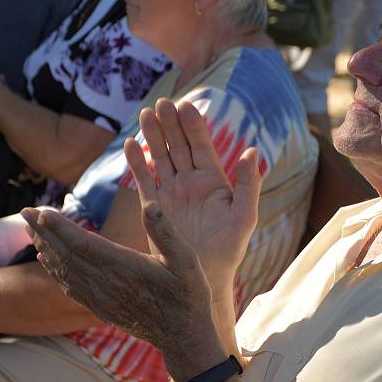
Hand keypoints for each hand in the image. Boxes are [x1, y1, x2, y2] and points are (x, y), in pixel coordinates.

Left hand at [22, 204, 225, 372]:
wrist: (181, 333)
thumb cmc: (187, 293)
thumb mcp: (186, 259)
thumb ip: (166, 232)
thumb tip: (151, 205)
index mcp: (124, 267)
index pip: (82, 244)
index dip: (59, 227)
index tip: (40, 211)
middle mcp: (106, 283)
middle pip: (65, 254)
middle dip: (43, 231)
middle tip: (24, 210)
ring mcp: (100, 297)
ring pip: (63, 269)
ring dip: (45, 246)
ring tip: (31, 228)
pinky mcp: (99, 305)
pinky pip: (68, 285)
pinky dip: (53, 268)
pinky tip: (46, 258)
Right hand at [125, 99, 262, 291]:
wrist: (203, 279)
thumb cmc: (229, 250)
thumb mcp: (244, 216)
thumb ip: (248, 184)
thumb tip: (253, 150)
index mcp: (213, 180)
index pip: (202, 146)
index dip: (193, 126)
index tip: (185, 106)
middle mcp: (191, 182)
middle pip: (179, 145)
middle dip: (170, 124)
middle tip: (161, 103)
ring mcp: (171, 193)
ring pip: (160, 157)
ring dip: (153, 136)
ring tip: (145, 113)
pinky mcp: (154, 207)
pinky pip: (143, 179)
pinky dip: (136, 163)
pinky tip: (129, 144)